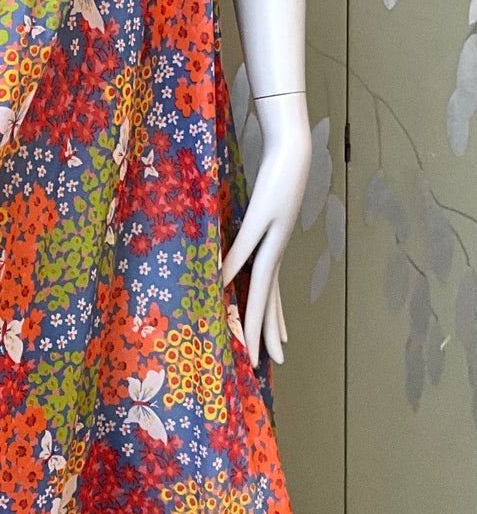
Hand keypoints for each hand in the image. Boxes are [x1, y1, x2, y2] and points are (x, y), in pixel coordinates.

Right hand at [219, 91, 310, 366]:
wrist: (293, 150)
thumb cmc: (275, 176)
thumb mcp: (258, 211)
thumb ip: (245, 234)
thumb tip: (233, 252)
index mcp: (274, 249)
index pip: (272, 293)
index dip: (273, 321)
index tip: (277, 347)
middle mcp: (276, 249)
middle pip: (270, 299)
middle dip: (270, 333)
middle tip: (273, 363)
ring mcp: (271, 237)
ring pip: (261, 285)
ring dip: (255, 317)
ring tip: (254, 345)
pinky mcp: (261, 218)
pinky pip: (243, 248)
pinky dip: (232, 267)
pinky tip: (221, 285)